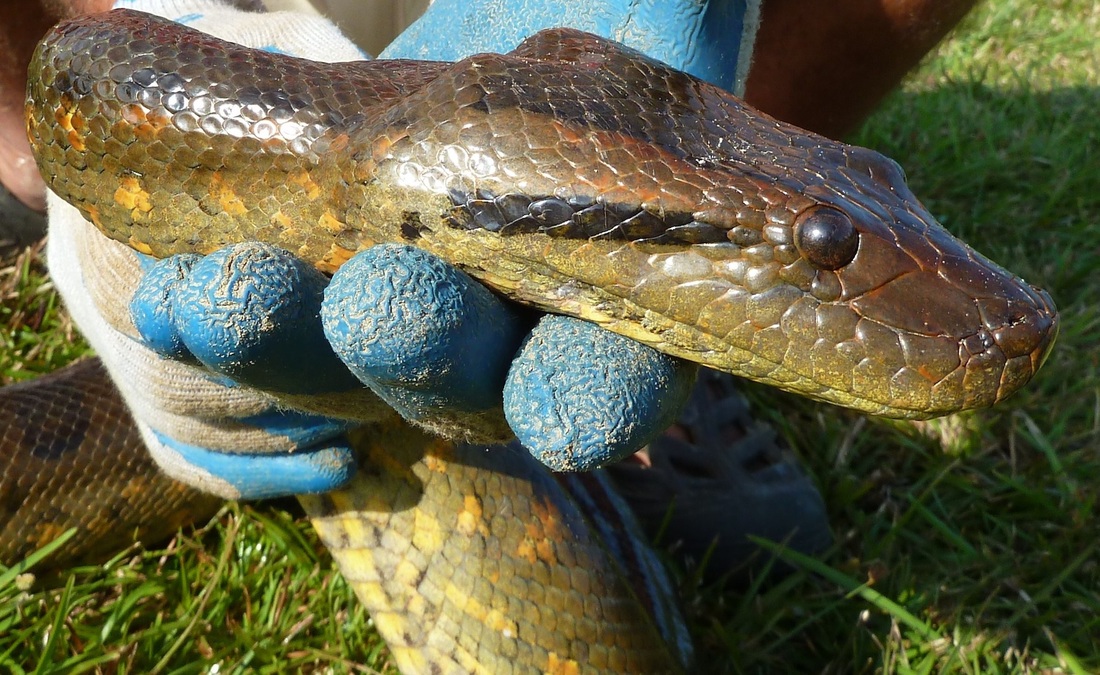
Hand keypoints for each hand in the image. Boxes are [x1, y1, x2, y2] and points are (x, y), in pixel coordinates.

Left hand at [50, 0, 714, 497]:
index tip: (570, 420)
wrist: (496, 37)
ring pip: (343, 370)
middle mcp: (507, 334)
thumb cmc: (598, 39)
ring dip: (286, 348)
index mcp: (616, 295)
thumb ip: (674, 38)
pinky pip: (258, 323)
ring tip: (229, 302)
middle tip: (380, 302)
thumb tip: (678, 12)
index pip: (619, 371)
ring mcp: (404, 321)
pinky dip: (208, 316)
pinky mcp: (314, 289)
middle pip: (466, 385)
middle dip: (421, 355)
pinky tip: (169, 296)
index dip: (597, 401)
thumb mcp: (658, 25)